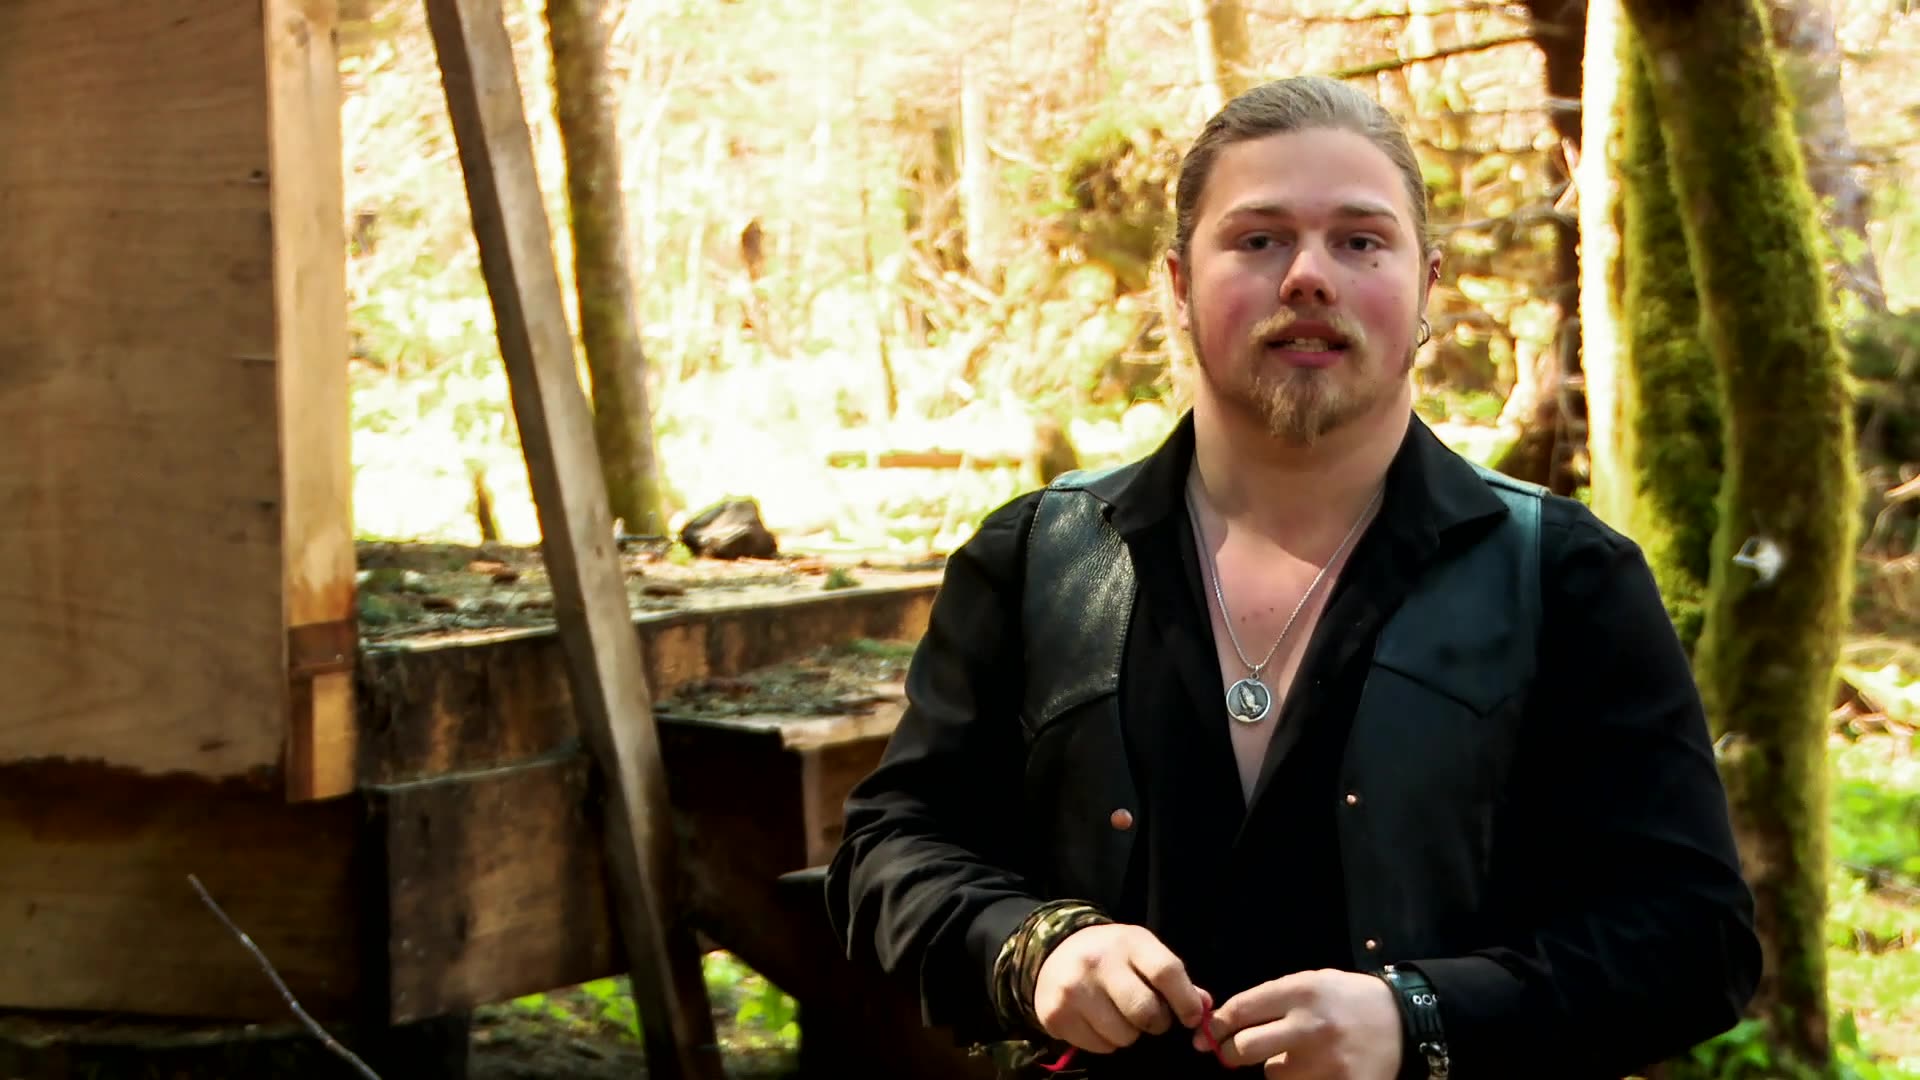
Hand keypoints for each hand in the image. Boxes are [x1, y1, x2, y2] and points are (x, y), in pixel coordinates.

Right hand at [1032, 923, 1212, 1054]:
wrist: (1054, 950)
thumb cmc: (1110, 954)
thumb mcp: (1142, 952)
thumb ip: (1173, 978)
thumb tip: (1204, 1006)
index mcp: (1128, 942)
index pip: (1166, 972)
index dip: (1186, 1001)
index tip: (1192, 1017)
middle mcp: (1097, 963)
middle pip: (1146, 1012)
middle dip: (1156, 1023)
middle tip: (1150, 1017)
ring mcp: (1074, 990)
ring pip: (1123, 1036)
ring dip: (1129, 1034)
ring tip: (1119, 1015)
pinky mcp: (1056, 1015)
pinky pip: (1099, 1047)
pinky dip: (1105, 1041)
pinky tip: (1097, 1021)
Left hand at [1200, 969, 1401, 1077]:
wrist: (1404, 1021)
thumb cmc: (1348, 999)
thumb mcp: (1312, 983)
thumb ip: (1270, 1000)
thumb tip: (1222, 1023)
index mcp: (1301, 992)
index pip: (1240, 1010)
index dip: (1217, 1025)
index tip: (1209, 1034)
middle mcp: (1310, 1026)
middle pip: (1244, 1049)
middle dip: (1229, 1053)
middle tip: (1229, 1053)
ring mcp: (1325, 1062)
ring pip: (1272, 1076)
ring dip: (1276, 1069)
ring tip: (1301, 1057)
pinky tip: (1316, 1071)